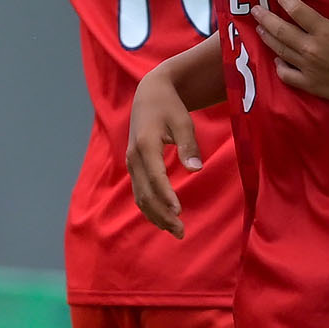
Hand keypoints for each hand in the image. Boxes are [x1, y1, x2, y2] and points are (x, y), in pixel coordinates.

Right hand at [126, 66, 203, 236]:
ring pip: (140, 197)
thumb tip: (196, 169)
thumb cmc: (170, 107)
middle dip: (162, 215)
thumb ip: (189, 146)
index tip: (179, 212)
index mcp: (145, 145)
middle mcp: (134, 158)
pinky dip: (150, 208)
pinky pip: (139, 192)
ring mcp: (132, 164)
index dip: (166, 196)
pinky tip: (164, 219)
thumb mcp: (183, 121)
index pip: (156, 176)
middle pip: (145, 193)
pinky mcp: (134, 167)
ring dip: (156, 216)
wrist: (149, 95)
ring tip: (176, 231)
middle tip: (182, 231)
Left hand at [257, 0, 328, 106]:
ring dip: (267, 39)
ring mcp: (307, 68)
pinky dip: (278, 66)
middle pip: (281, 30)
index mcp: (325, 31)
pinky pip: (286, 75)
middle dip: (265, 18)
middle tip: (254, 10)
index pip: (298, 11)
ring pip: (280, 50)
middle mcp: (311, 48)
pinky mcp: (308, 84)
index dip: (285, 0)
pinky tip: (276, 60)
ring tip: (259, 29)